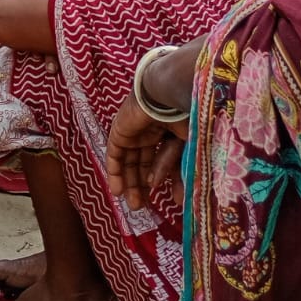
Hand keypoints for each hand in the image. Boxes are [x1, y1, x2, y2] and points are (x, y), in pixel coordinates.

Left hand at [106, 94, 185, 210]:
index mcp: (172, 131)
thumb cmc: (182, 116)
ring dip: (131, 183)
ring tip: (134, 205)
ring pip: (131, 162)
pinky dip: (115, 173)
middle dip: (144, 186)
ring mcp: (135, 132)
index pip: (169, 161)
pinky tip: (117, 191)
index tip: (175, 201)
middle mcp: (153, 132)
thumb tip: (179, 200)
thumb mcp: (186, 146)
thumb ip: (178, 170)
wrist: (162, 94)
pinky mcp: (119, 132)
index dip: (171, 181)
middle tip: (145, 206)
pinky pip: (115, 155)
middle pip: (146, 163)